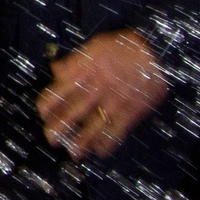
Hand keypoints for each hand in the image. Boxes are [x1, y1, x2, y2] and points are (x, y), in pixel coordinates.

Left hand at [36, 30, 167, 159]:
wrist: (157, 51)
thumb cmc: (125, 47)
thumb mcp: (95, 46)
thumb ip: (74, 61)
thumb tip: (55, 70)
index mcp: (86, 70)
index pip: (61, 90)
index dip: (49, 104)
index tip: (42, 114)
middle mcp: (99, 87)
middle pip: (74, 110)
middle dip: (60, 127)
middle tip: (51, 139)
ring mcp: (116, 100)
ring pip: (95, 124)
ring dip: (83, 141)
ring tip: (74, 153)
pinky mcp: (133, 110)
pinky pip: (118, 129)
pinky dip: (109, 142)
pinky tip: (101, 150)